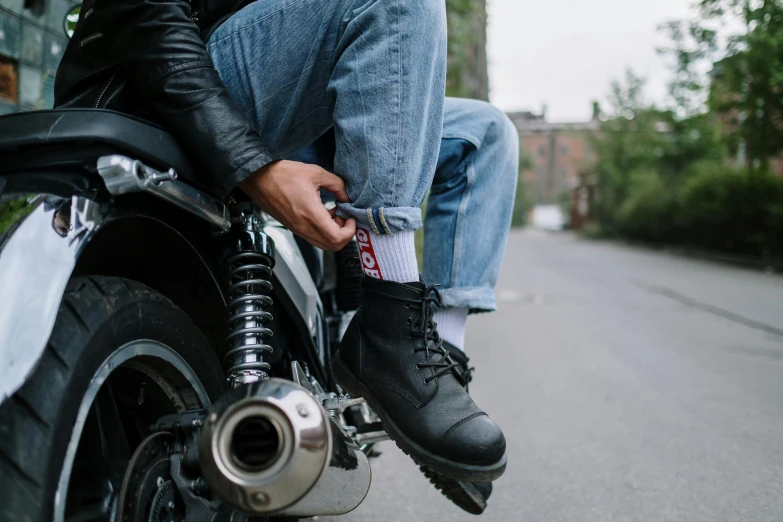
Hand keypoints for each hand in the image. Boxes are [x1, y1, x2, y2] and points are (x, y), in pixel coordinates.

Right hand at [240, 160, 356, 250]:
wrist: (258, 179)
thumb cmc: (282, 175)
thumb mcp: (316, 173)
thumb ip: (337, 185)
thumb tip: (346, 197)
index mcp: (311, 215)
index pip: (337, 238)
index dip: (350, 230)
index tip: (351, 217)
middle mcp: (304, 227)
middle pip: (333, 246)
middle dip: (344, 234)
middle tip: (345, 217)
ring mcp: (298, 230)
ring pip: (323, 244)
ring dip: (334, 233)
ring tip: (334, 214)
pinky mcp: (294, 228)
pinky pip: (314, 238)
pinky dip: (323, 231)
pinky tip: (323, 214)